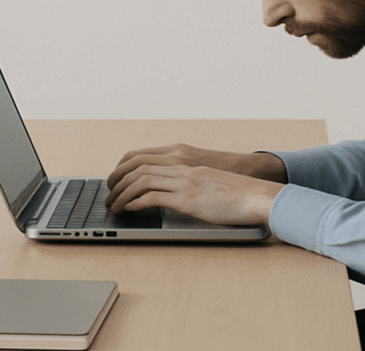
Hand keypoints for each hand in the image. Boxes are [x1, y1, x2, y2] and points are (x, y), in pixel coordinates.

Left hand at [107, 143, 286, 190]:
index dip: (123, 167)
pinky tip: (130, 209)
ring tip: (114, 206)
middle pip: (136, 166)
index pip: (142, 155)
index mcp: (184, 158)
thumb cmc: (237, 191)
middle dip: (116, 180)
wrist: (257, 194)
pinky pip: (152, 197)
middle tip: (108, 194)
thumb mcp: (208, 178)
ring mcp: (184, 181)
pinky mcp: (187, 199)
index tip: (116, 180)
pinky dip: (135, 202)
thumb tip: (174, 190)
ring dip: (121, 194)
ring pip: (140, 180)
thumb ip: (189, 178)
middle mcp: (181, 165)